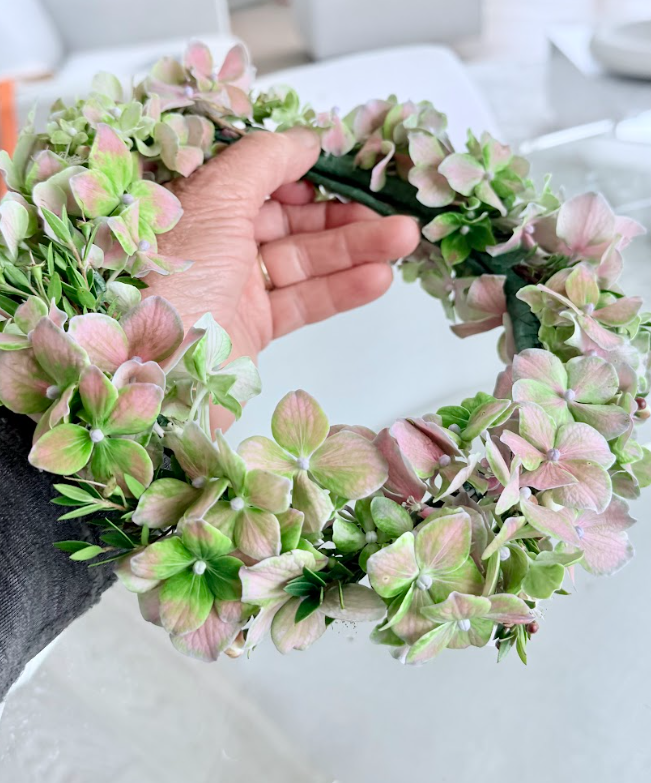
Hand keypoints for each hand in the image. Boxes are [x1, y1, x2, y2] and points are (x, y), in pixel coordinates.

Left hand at [146, 127, 419, 428]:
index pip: (259, 178)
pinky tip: (377, 278)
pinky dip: (340, 290)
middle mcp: (214, 243)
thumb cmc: (171, 280)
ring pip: (304, 261)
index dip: (304, 172)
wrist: (155, 377)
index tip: (350, 169)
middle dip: (343, 215)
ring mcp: (235, 287)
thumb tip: (305, 138)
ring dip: (355, 250)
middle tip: (392, 211)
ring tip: (404, 240)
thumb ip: (264, 160)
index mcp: (196, 204)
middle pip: (290, 220)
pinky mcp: (253, 328)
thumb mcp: (215, 198)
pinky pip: (303, 301)